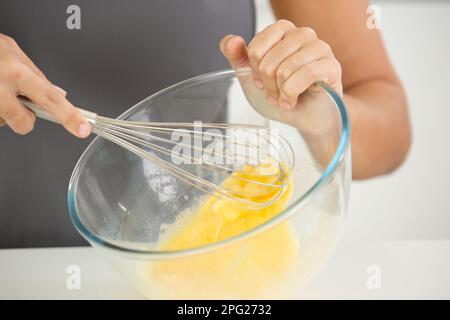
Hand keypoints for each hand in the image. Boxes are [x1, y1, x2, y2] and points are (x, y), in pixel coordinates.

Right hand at [0, 34, 90, 136]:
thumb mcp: (11, 52)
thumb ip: (35, 75)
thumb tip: (59, 93)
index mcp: (15, 71)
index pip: (50, 97)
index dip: (69, 115)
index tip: (83, 128)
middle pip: (25, 123)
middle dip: (25, 119)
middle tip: (16, 102)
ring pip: (4, 122)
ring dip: (3, 111)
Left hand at [220, 20, 342, 126]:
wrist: (304, 118)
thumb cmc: (281, 95)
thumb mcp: (252, 78)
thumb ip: (237, 58)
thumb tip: (232, 40)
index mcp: (282, 31)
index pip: (256, 49)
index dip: (255, 72)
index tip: (261, 81)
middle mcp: (302, 34)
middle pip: (269, 62)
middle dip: (268, 85)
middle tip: (275, 93)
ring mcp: (320, 48)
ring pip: (285, 69)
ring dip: (280, 92)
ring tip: (285, 97)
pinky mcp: (331, 65)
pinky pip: (305, 76)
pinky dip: (293, 95)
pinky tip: (293, 101)